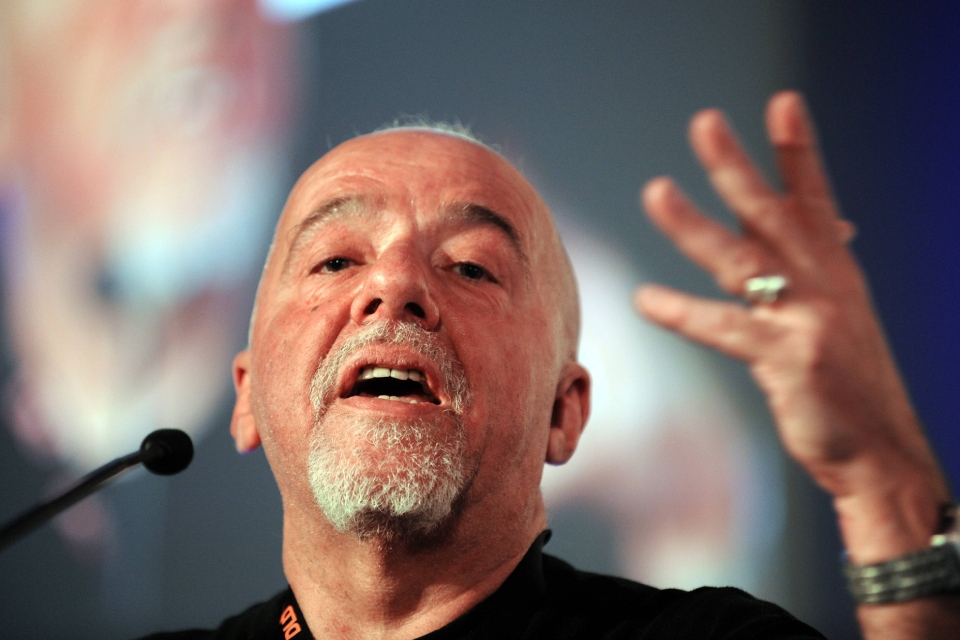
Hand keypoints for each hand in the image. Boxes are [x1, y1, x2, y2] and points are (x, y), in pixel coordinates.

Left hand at [634, 91, 950, 564]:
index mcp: (836, 270)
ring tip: (656, 191)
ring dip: (694, 225)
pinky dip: (683, 313)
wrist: (880, 452)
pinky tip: (644, 299)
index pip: (815, 199)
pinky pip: (726, 329)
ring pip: (742, 261)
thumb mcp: (840, 314)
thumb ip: (817, 269)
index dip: (798, 151)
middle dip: (738, 166)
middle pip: (773, 214)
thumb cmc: (849, 382)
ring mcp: (809, 319)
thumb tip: (830, 223)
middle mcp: (826, 284)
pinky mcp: (790, 359)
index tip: (783, 103)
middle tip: (704, 122)